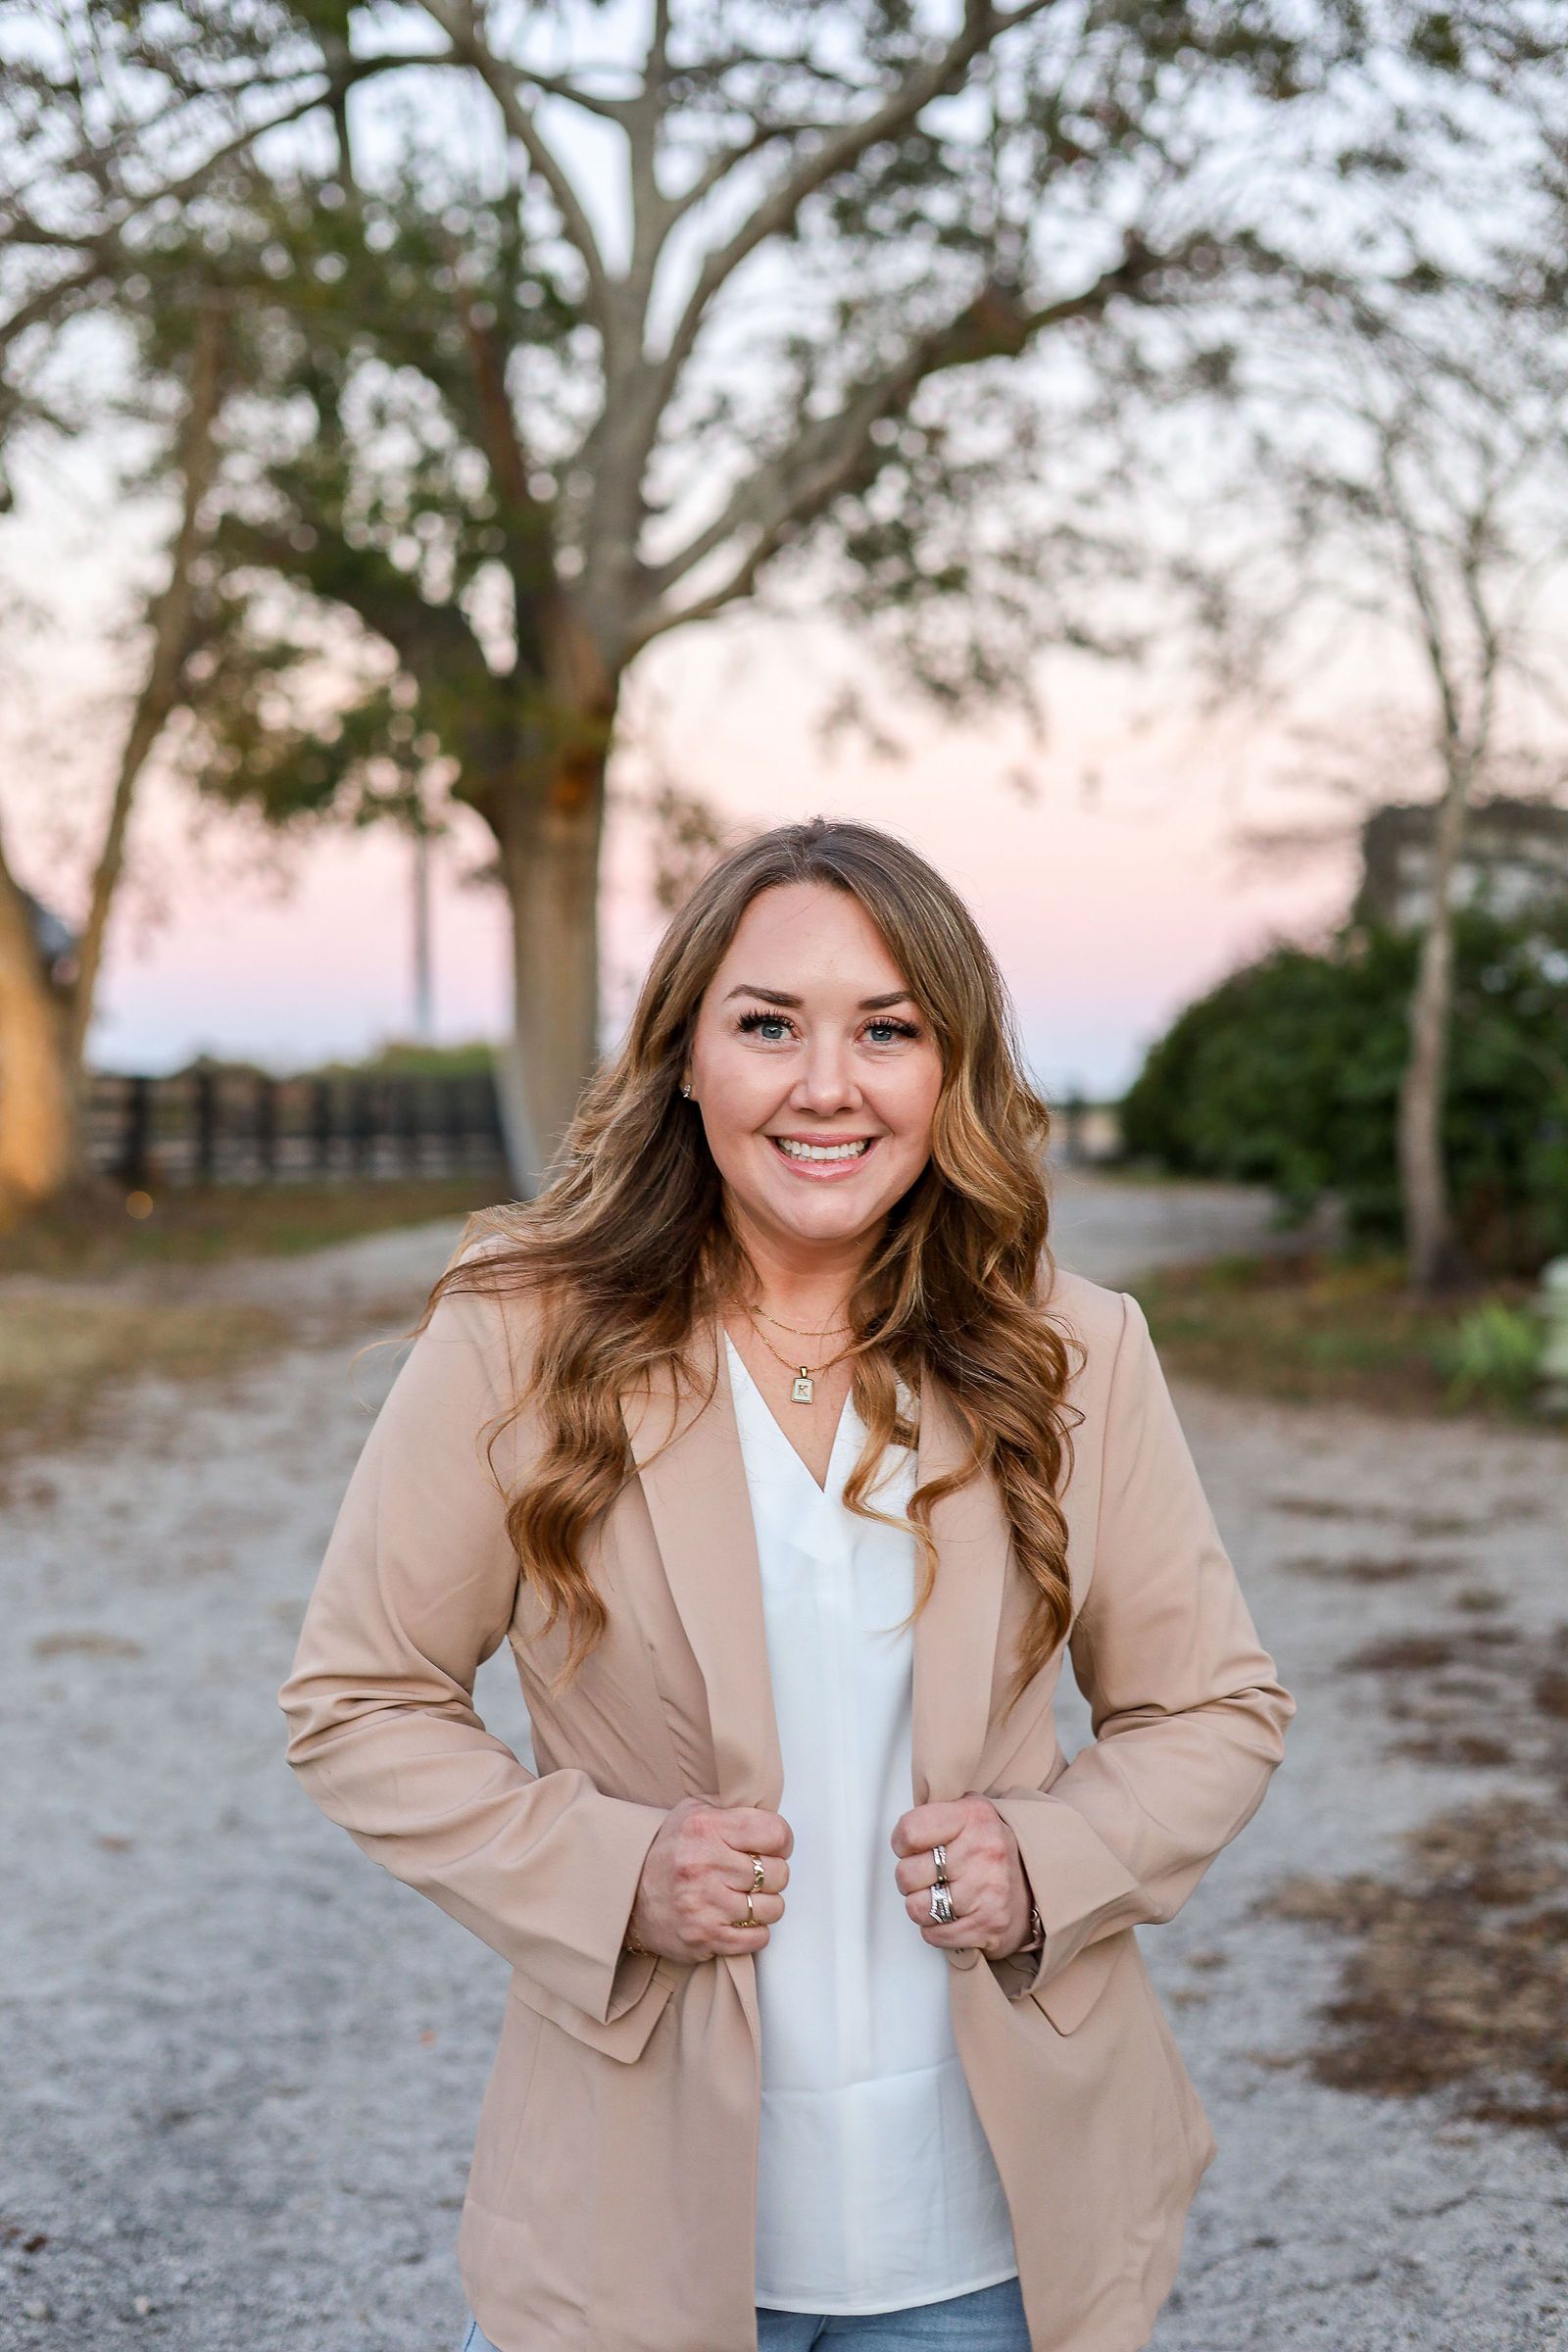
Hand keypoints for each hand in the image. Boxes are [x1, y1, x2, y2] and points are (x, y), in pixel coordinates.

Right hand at [627, 1795, 792, 1963]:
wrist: (627, 1896)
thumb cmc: (666, 1853)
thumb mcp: (693, 1811)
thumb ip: (732, 1807)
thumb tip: (771, 1809)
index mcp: (706, 1827)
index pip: (774, 1832)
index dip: (782, 1841)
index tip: (773, 1847)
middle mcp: (705, 1865)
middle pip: (777, 1873)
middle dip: (773, 1874)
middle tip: (756, 1874)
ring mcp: (705, 1904)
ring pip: (773, 1908)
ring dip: (765, 1905)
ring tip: (746, 1897)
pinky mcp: (705, 1937)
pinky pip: (758, 1938)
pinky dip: (754, 1931)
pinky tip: (738, 1919)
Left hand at [891, 1794, 1033, 1961]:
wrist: (1037, 1885)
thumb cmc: (991, 1850)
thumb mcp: (969, 1813)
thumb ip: (936, 1813)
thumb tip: (899, 1829)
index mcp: (974, 1817)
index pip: (909, 1831)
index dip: (902, 1844)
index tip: (911, 1848)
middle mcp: (983, 1852)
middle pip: (907, 1874)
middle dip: (911, 1879)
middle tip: (929, 1875)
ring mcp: (988, 1891)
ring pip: (917, 1908)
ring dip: (922, 1906)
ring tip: (940, 1895)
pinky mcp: (989, 1926)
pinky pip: (933, 1934)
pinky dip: (936, 1928)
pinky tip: (953, 1914)